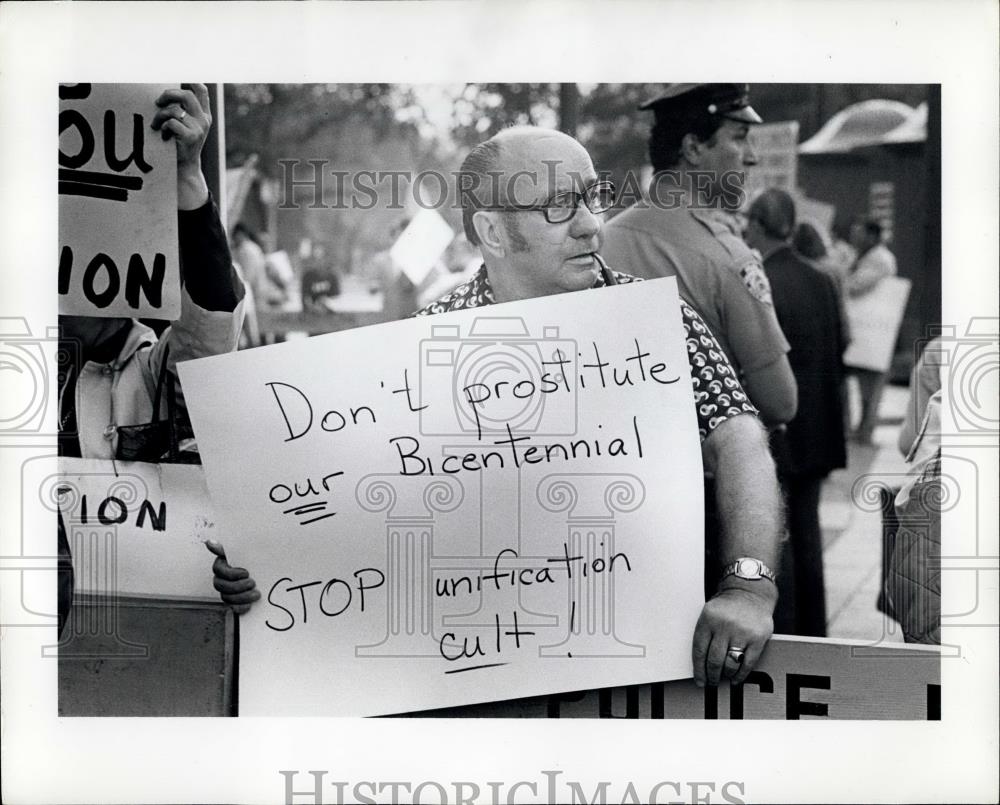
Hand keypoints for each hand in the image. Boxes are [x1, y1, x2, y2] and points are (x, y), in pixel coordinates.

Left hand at [151, 83, 211, 209]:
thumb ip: (182, 111)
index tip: (178, 78)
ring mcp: (199, 129)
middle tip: (158, 103)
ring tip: (156, 125)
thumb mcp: (187, 127)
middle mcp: (204, 120)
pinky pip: (172, 123)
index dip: (190, 80)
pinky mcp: (191, 137)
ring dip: (160, 115)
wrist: (186, 169)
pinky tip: (163, 135)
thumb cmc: (180, 145)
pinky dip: (163, 127)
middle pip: (186, 95)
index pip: (201, 90)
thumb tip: (164, 94)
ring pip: (175, 110)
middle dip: (168, 95)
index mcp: (204, 115)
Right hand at [205, 539, 259, 614]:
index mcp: (221, 566)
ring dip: (242, 597)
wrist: (263, 574)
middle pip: (221, 586)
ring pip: (226, 597)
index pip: (218, 570)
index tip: (246, 573)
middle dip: (238, 586)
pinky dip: (241, 607)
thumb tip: (209, 542)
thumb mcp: (241, 552)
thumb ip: (225, 548)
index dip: (231, 574)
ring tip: (256, 594)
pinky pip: (232, 608)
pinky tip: (250, 604)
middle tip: (252, 583)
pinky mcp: (233, 602)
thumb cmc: (250, 561)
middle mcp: (221, 579)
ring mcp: (226, 592)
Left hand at [691, 581, 774, 686]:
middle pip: (714, 659)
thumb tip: (700, 664)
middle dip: (711, 675)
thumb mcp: (709, 613)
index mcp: (708, 619)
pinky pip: (748, 663)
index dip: (698, 669)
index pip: (699, 650)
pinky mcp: (758, 638)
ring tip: (723, 678)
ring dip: (725, 675)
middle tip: (711, 682)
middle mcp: (724, 626)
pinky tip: (736, 678)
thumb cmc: (727, 607)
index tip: (699, 680)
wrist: (750, 593)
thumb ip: (705, 634)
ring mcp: (742, 632)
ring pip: (730, 663)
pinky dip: (741, 674)